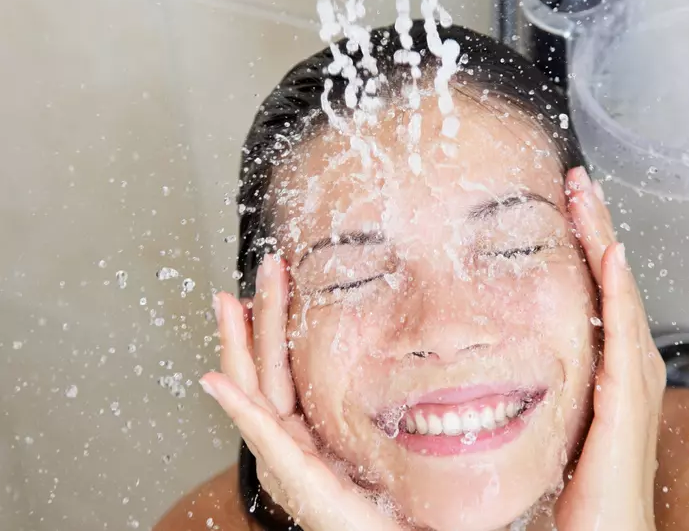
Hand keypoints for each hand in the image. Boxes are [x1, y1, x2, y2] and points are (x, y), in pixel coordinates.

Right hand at [200, 255, 406, 530]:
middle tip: (260, 269)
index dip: (268, 324)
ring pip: (254, 391)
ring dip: (239, 344)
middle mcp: (286, 442)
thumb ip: (355, 404)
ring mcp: (286, 461)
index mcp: (302, 430)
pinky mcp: (299, 481)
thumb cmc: (387, 501)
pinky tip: (219, 380)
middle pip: (260, 370)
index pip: (276, 368)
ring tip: (229, 304)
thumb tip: (376, 348)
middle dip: (254, 317)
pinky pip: (264, 436)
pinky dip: (239, 406)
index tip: (265, 284)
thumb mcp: (368, 439)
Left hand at [556, 168, 666, 530]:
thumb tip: (480, 351)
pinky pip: (623, 341)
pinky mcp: (625, 407)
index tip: (565, 202)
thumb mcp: (552, 415)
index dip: (585, 244)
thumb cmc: (573, 488)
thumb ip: (531, 379)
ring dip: (604, 245)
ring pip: (619, 298)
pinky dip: (618, 296)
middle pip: (612, 283)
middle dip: (596, 230)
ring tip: (588, 200)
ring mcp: (629, 385)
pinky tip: (609, 258)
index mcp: (606, 368)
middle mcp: (624, 369)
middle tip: (578, 183)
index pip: (596, 291)